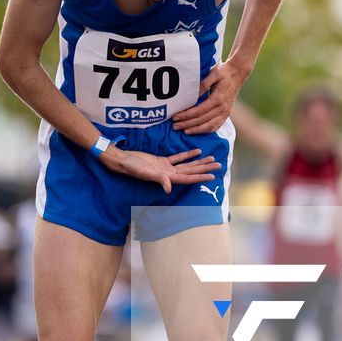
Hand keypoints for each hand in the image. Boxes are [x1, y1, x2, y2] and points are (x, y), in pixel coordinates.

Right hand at [106, 147, 221, 191]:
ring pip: (187, 165)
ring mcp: (166, 168)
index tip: (212, 176)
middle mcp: (169, 174)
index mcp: (167, 177)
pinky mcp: (162, 161)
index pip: (188, 178)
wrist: (122, 160)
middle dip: (205, 169)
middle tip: (219, 165)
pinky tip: (197, 151)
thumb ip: (158, 179)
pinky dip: (188, 155)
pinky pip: (178, 158)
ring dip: (199, 162)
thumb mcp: (145, 172)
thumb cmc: (132, 167)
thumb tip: (168, 189)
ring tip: (212, 159)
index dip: (200, 177)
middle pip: (191, 171)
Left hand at [175, 59, 249, 134]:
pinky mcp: (226, 114)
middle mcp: (222, 108)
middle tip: (175, 126)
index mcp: (218, 99)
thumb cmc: (224, 72)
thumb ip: (203, 85)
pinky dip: (206, 131)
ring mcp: (225, 113)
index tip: (175, 117)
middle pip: (201, 120)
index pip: (199, 111)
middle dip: (187, 124)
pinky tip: (197, 131)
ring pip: (209, 126)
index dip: (186, 115)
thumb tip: (192, 95)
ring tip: (184, 131)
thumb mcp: (214, 74)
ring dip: (196, 130)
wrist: (238, 74)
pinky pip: (216, 126)